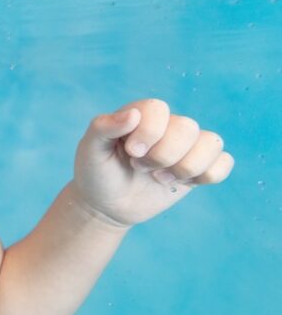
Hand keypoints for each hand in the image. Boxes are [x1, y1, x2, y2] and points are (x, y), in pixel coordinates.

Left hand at [72, 99, 233, 225]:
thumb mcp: (90, 149)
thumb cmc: (97, 172)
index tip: (131, 152)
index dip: (149, 133)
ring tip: (159, 177)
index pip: (159, 109)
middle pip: (187, 128)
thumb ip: (103, 127)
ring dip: (184, 168)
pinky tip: (181, 183)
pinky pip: (224, 162)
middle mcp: (167, 126)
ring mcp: (186, 146)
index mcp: (141, 114)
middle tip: (140, 167)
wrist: (106, 205)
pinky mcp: (199, 167)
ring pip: (212, 143)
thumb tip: (133, 114)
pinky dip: (207, 176)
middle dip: (163, 156)